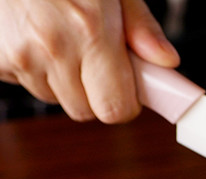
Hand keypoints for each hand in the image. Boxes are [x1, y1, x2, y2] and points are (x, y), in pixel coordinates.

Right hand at [0, 0, 178, 122]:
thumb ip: (141, 26)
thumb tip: (167, 61)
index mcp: (92, 30)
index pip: (116, 109)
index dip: (125, 103)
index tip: (129, 88)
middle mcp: (55, 47)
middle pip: (87, 111)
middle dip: (96, 93)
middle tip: (96, 58)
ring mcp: (22, 55)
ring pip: (57, 99)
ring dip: (65, 81)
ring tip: (62, 38)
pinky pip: (27, 84)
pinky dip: (36, 69)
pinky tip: (37, 37)